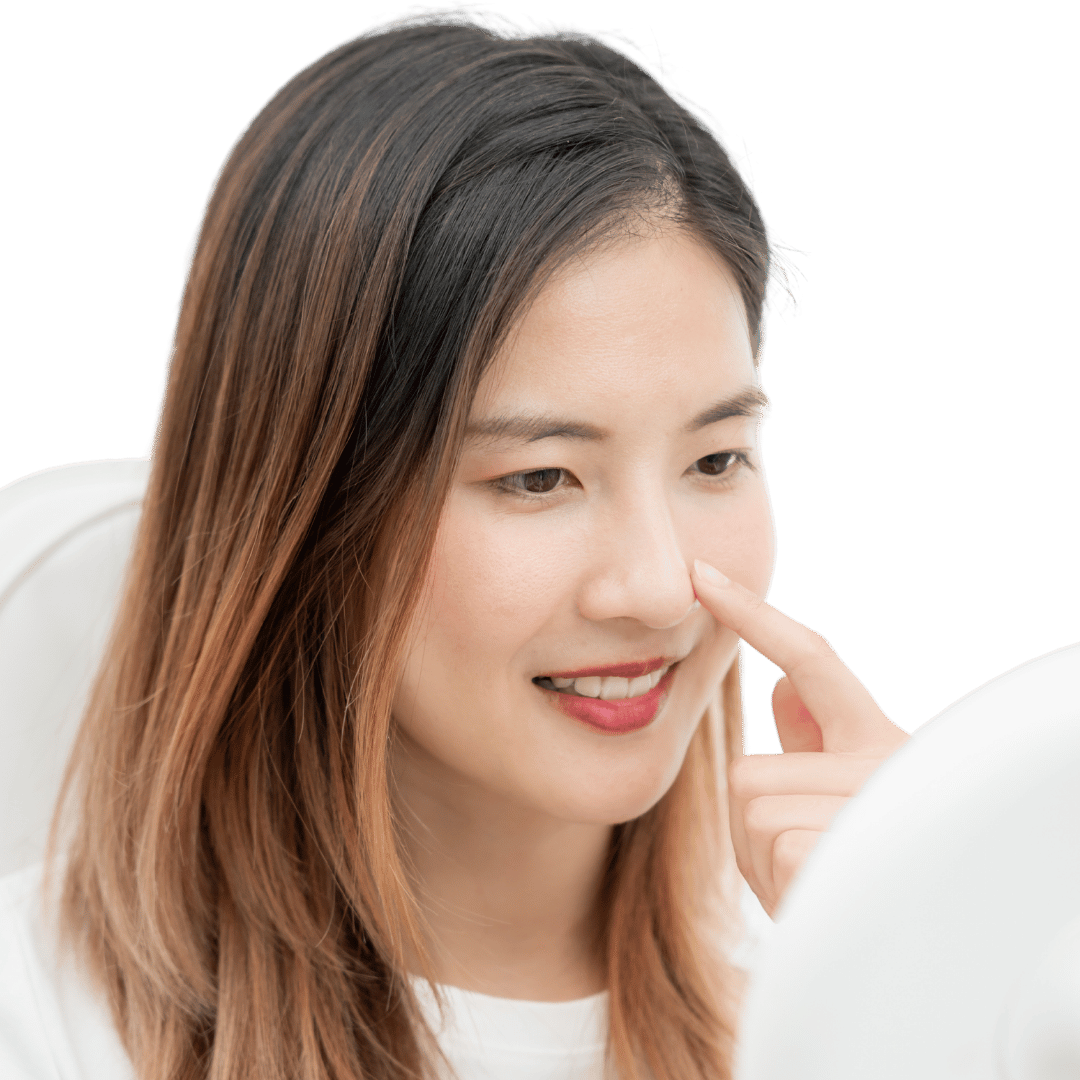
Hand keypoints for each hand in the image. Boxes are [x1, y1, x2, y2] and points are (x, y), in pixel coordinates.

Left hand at [691, 558, 910, 918]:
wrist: (905, 946)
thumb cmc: (858, 868)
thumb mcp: (836, 799)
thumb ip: (814, 741)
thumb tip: (782, 684)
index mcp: (876, 740)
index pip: (812, 658)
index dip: (755, 616)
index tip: (704, 577)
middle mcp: (885, 762)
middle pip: (750, 771)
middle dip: (759, 823)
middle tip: (805, 858)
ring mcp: (874, 803)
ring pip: (753, 806)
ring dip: (766, 856)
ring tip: (814, 879)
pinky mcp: (858, 847)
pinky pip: (771, 847)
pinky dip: (780, 883)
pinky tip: (818, 898)